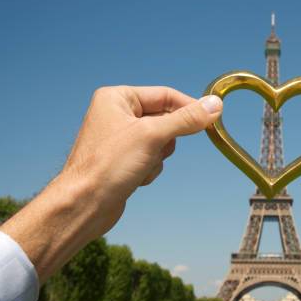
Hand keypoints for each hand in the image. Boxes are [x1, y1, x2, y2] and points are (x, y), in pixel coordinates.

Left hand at [0, 86, 221, 281]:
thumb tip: (216, 105)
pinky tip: (135, 178)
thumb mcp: (153, 136)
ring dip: (158, 157)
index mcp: (117, 98)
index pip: (165, 95)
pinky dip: (150, 168)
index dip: (189, 107)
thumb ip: (186, 119)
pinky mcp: (124, 159)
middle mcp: (117, 114)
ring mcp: (121, 138)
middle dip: (166, 139)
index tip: (212, 119)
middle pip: (165, 119)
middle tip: (155, 150)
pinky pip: (152, 157)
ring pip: (162, 141)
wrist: (84, 205)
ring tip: (139, 166)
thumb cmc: (110, 164)